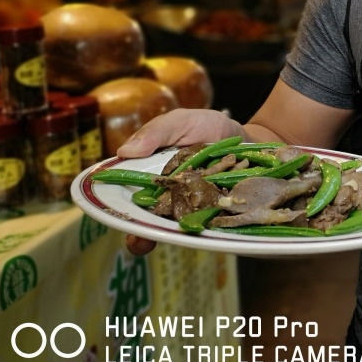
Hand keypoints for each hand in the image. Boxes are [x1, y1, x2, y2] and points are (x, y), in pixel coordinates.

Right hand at [116, 108, 243, 256]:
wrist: (249, 139)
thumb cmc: (208, 128)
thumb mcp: (181, 122)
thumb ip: (157, 132)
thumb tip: (125, 150)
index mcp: (150, 177)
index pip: (126, 197)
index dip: (117, 208)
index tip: (112, 214)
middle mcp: (166, 198)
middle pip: (148, 220)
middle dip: (141, 232)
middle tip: (138, 239)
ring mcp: (191, 208)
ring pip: (175, 229)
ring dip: (171, 235)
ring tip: (169, 238)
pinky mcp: (215, 214)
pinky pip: (208, 228)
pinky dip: (206, 230)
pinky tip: (206, 230)